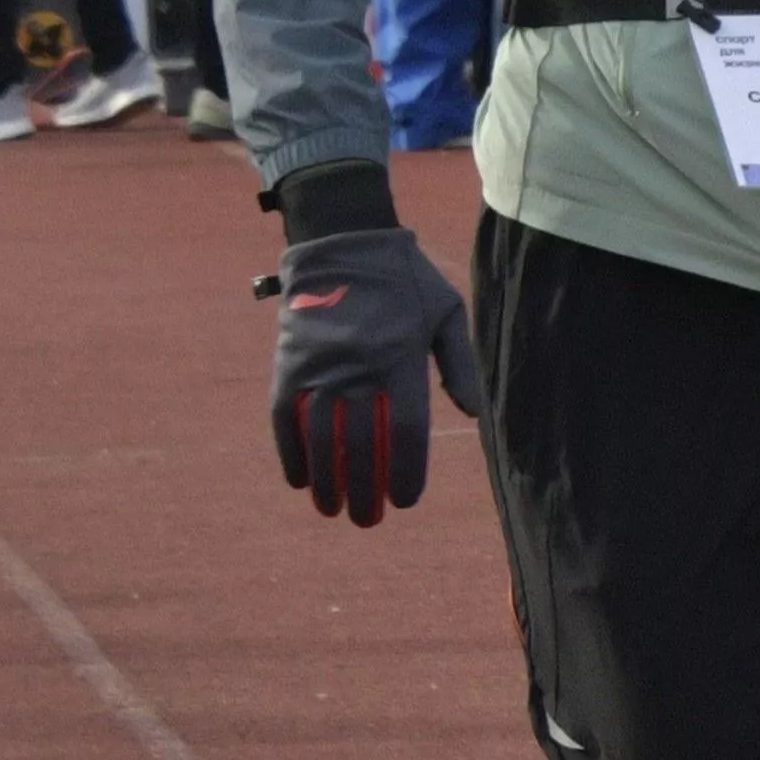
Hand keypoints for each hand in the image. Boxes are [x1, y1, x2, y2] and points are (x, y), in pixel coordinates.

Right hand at [260, 226, 482, 525]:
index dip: (406, 472)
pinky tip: (300, 480)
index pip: (406, 431)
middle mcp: (359, 367)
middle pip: (362, 445)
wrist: (341, 240)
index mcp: (401, 358)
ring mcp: (319, 366)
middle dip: (365, 491)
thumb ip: (461, 364)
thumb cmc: (402, 279)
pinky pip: (285, 418)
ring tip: (334, 510)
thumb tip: (473, 415)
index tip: (406, 500)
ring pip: (321, 439)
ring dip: (327, 481)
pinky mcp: (287, 363)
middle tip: (369, 520)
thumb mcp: (445, 310)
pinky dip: (291, 453)